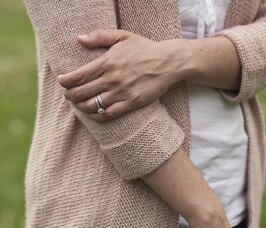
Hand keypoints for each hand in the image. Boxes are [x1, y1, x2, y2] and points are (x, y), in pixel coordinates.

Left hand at [58, 29, 179, 120]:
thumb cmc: (144, 49)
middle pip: (82, 93)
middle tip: (68, 95)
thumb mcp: (122, 36)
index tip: (61, 81)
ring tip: (78, 104)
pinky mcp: (130, 104)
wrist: (168, 63)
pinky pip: (108, 115)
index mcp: (107, 62)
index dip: (66, 81)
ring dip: (81, 107)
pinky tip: (92, 114)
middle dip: (70, 95)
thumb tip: (79, 39)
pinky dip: (96, 117)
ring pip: (93, 106)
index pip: (78, 76)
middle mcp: (112, 79)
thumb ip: (100, 36)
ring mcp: (121, 93)